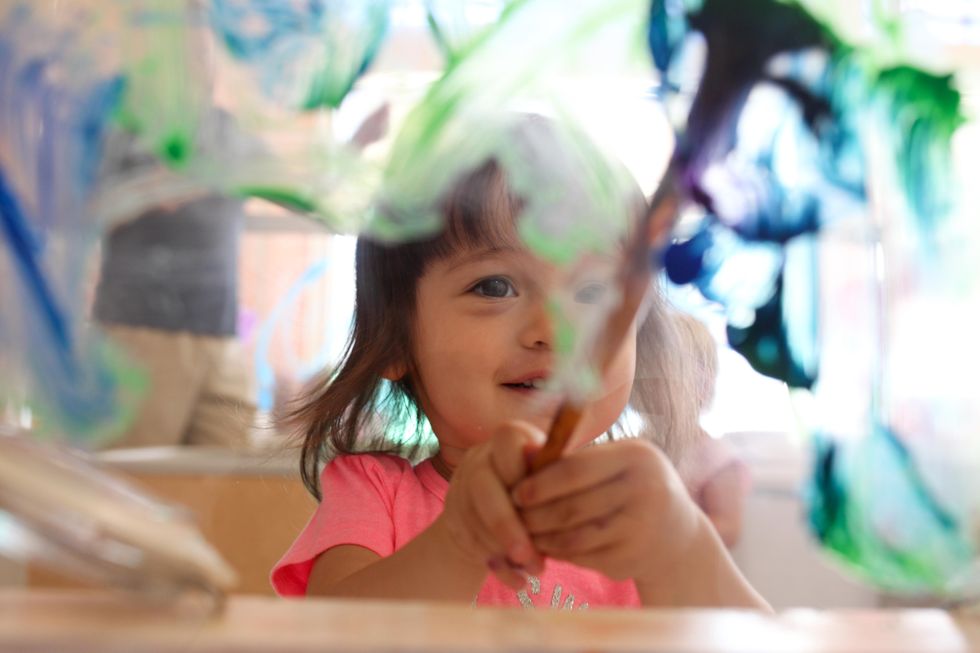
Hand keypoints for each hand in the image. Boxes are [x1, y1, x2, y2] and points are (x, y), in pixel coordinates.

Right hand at [437, 422, 545, 589]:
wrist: (501, 515)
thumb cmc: (540, 494)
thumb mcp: (550, 478)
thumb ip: (556, 476)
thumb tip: (568, 475)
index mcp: (508, 439)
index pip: (507, 439)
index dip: (521, 471)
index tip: (541, 503)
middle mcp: (479, 458)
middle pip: (483, 487)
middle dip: (507, 526)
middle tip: (531, 556)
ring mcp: (461, 487)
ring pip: (473, 519)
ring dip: (504, 550)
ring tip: (534, 570)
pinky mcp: (452, 518)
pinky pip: (468, 543)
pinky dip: (497, 567)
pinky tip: (518, 580)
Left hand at [513, 436, 701, 584]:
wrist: (678, 535)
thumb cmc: (633, 489)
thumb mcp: (615, 465)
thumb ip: (573, 460)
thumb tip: (522, 451)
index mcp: (637, 456)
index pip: (576, 469)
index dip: (540, 482)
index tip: (516, 491)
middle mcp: (645, 489)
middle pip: (572, 506)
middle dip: (535, 515)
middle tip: (514, 517)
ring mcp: (641, 527)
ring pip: (574, 536)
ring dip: (543, 537)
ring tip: (524, 534)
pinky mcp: (634, 557)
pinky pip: (584, 556)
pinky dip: (560, 554)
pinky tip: (547, 548)